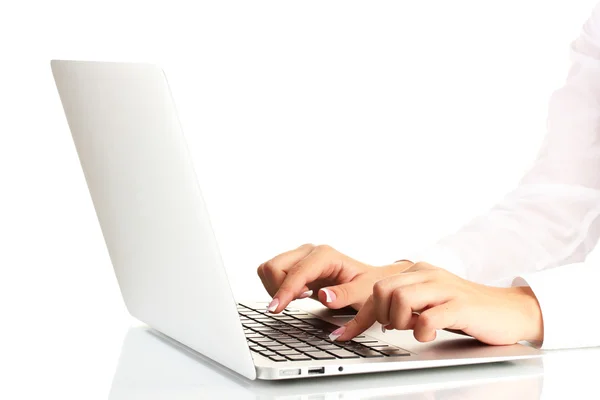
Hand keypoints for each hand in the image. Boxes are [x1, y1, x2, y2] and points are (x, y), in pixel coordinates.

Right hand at [257, 244, 413, 312]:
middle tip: (296, 302)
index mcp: (325, 255)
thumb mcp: (363, 293)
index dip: (284, 291)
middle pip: (274, 266)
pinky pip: (272, 274)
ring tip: (299, 298)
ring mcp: (301, 257)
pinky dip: (276, 287)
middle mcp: (310, 252)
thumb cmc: (368, 285)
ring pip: (269, 269)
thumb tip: (324, 296)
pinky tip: (295, 295)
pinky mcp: (296, 266)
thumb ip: (344, 295)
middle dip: (278, 289)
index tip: (276, 309)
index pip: (295, 273)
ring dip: (276, 288)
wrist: (370, 280)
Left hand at [330, 262, 543, 344]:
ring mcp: (444, 287)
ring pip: (400, 299)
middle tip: (394, 327)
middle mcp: (427, 274)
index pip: (375, 288)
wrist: (509, 310)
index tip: (341, 335)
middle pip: (381, 289)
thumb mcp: (429, 302)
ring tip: (413, 328)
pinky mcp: (460, 305)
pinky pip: (428, 317)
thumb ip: (404, 304)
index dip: (356, 315)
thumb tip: (376, 319)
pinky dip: (422, 331)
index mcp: (416, 271)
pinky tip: (428, 334)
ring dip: (399, 321)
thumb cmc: (464, 309)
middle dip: (380, 315)